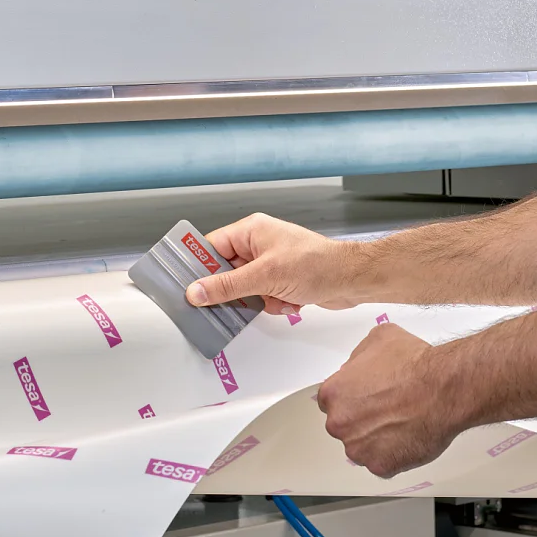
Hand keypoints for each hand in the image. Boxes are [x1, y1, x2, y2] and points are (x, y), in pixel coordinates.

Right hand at [185, 213, 363, 315]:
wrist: (352, 280)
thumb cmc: (315, 265)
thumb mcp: (264, 277)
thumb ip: (227, 286)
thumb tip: (195, 291)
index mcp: (251, 231)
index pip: (212, 247)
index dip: (198, 267)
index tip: (185, 286)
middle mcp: (259, 244)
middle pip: (227, 272)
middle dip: (236, 291)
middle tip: (236, 302)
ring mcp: (271, 263)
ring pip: (245, 289)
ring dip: (259, 301)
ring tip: (276, 299)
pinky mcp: (282, 281)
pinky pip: (263, 298)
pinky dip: (274, 305)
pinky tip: (291, 303)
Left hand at [317, 323, 462, 477]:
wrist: (441, 389)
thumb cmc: (413, 365)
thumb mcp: (379, 337)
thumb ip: (359, 356)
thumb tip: (358, 367)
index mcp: (334, 393)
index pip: (332, 400)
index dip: (352, 397)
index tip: (368, 396)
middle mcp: (340, 423)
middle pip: (345, 424)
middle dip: (362, 418)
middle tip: (388, 408)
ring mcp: (359, 449)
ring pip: (362, 446)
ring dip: (377, 438)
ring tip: (402, 422)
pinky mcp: (381, 467)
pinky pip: (383, 463)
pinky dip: (394, 453)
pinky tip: (408, 436)